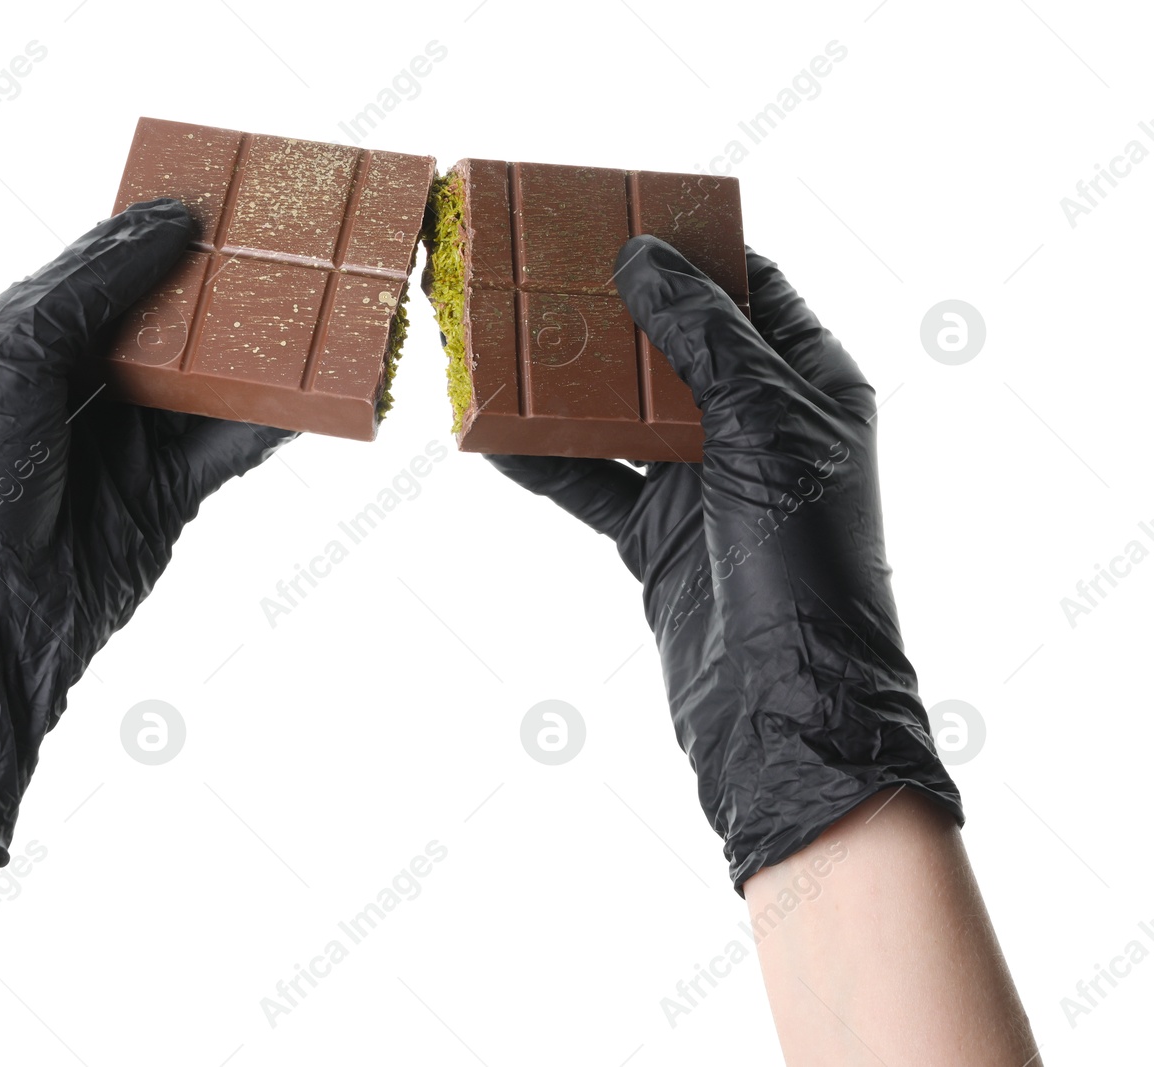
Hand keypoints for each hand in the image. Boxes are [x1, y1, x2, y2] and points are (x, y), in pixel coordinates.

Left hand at [0, 199, 294, 864]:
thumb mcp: (14, 354)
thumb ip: (92, 285)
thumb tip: (170, 220)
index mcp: (31, 336)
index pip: (110, 267)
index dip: (165, 233)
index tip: (229, 196)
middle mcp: (83, 382)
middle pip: (169, 319)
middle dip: (222, 287)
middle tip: (289, 246)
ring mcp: (128, 440)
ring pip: (208, 379)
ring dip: (258, 351)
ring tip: (318, 306)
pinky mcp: (167, 495)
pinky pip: (232, 444)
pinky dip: (274, 418)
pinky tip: (316, 390)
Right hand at [487, 235, 960, 891]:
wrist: (782, 702)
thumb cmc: (802, 555)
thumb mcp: (759, 422)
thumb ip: (701, 335)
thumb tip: (643, 258)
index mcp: (812, 384)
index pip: (751, 289)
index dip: (690, 249)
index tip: (619, 214)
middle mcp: (759, 426)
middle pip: (674, 345)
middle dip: (611, 311)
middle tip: (541, 269)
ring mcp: (704, 483)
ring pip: (622, 414)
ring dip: (566, 385)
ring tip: (502, 342)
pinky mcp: (657, 537)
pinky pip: (591, 483)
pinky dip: (543, 462)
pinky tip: (491, 436)